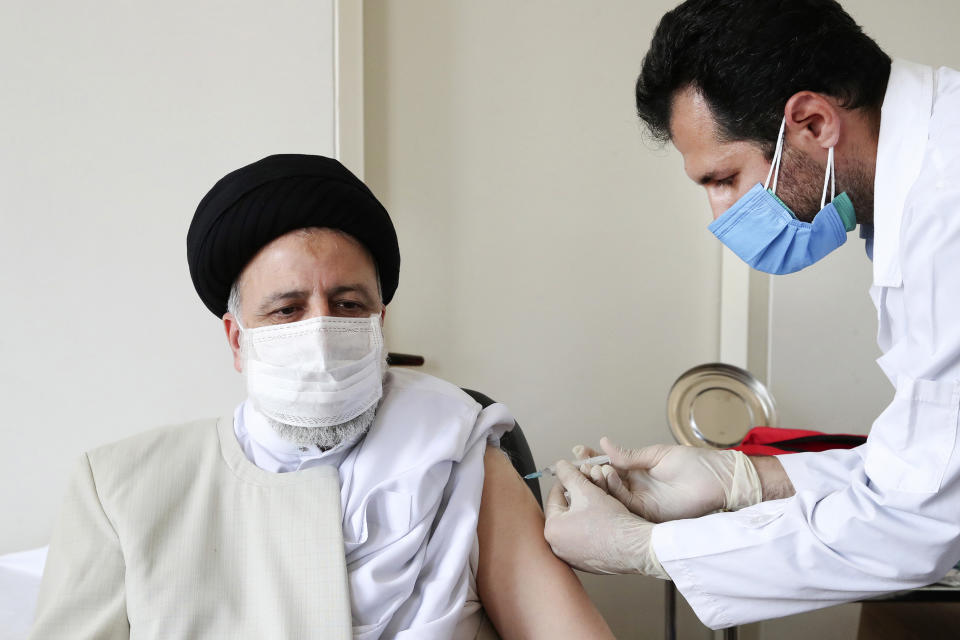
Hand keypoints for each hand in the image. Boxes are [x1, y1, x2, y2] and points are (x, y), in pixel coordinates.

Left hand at [543, 460, 667, 578]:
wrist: (636, 548)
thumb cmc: (611, 522)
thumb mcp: (587, 490)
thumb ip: (569, 475)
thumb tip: (559, 466)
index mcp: (552, 529)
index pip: (555, 495)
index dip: (568, 480)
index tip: (577, 473)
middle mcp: (557, 547)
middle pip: (565, 510)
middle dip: (578, 495)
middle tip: (591, 485)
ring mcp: (572, 557)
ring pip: (576, 523)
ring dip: (586, 509)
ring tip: (600, 499)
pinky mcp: (587, 563)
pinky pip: (585, 538)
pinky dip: (592, 526)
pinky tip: (605, 518)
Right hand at [574, 438, 761, 522]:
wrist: (718, 480)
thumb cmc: (695, 464)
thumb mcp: (656, 454)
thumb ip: (629, 455)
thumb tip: (604, 443)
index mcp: (638, 471)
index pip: (610, 465)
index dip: (594, 458)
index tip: (579, 450)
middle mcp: (637, 487)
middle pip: (606, 481)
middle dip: (590, 470)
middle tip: (580, 460)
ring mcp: (641, 501)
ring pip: (611, 493)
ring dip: (599, 480)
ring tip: (593, 467)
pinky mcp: (648, 512)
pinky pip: (625, 502)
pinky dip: (614, 489)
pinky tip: (609, 476)